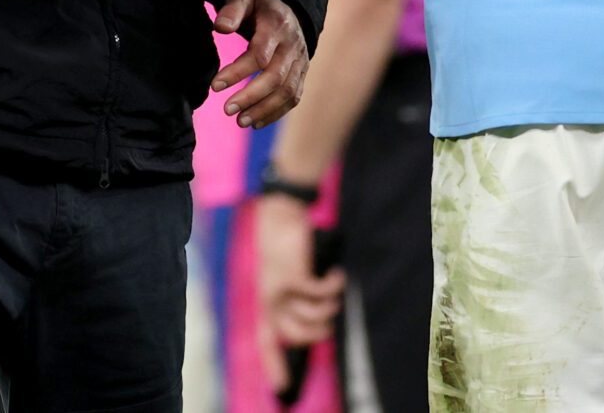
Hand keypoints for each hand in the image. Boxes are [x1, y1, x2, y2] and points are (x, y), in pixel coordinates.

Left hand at [212, 0, 309, 127]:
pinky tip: (256, 123)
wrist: (290, 7)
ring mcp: (300, 60)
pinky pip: (294, 97)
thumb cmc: (259, 5)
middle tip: (227, 110)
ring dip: (264, 109)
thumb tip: (220, 28)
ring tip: (240, 121)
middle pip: (276, 76)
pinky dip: (276, 112)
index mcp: (277, 25)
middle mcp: (293, 45)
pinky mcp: (302, 73)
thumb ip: (232, 10)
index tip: (214, 85)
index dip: (238, 72)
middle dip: (251, 96)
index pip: (260, 54)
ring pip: (287, 90)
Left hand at [255, 194, 344, 386]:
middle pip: (298, 335)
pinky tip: (336, 272)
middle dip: (320, 332)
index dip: (275, 364)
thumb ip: (298, 299)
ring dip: (331, 306)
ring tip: (336, 289)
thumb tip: (320, 324)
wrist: (281, 217)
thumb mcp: (290, 276)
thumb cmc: (289, 247)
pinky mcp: (293, 278)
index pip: (267, 340)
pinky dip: (334, 285)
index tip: (281, 387)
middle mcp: (270, 301)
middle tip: (331, 319)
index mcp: (267, 303)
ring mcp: (281, 291)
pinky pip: (323, 294)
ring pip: (314, 316)